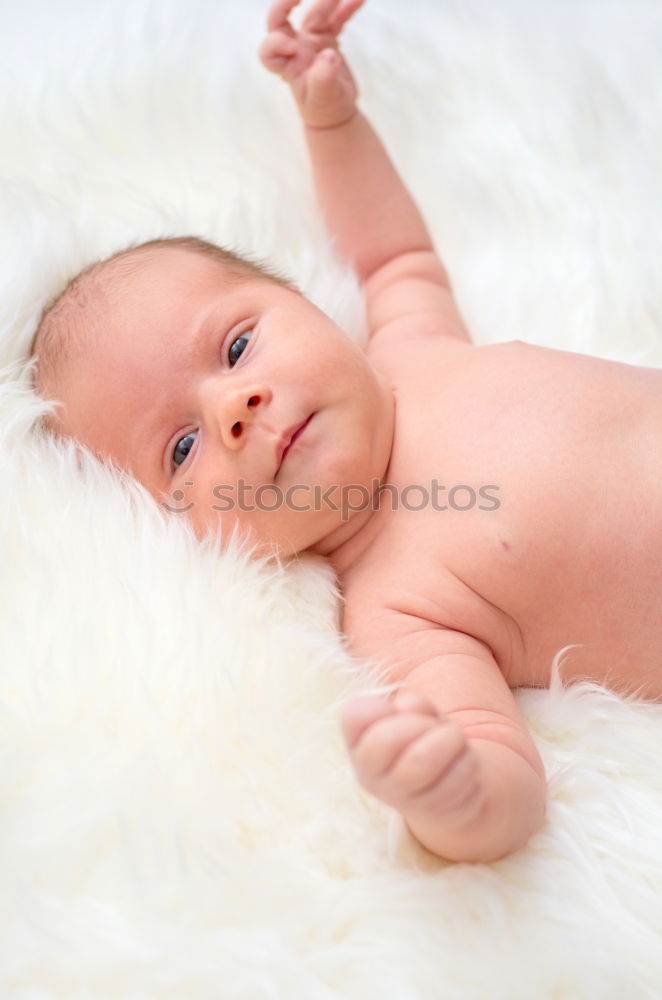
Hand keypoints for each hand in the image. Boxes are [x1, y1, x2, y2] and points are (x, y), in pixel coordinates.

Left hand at [259, 0, 363, 128]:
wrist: (336, 111)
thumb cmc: (324, 108)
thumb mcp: (323, 97)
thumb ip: (323, 78)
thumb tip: (330, 55)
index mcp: (287, 66)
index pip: (269, 50)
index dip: (276, 43)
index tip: (293, 47)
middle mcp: (295, 49)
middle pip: (279, 21)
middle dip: (283, 5)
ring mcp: (311, 42)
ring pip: (314, 16)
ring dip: (327, 3)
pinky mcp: (328, 39)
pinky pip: (335, 19)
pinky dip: (346, 9)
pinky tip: (359, 1)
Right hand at [341, 689, 482, 823]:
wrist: (447, 790)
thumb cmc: (424, 741)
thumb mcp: (415, 716)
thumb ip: (411, 704)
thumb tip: (410, 707)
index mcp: (359, 745)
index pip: (355, 717)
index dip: (381, 707)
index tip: (397, 712)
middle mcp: (371, 775)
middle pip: (385, 740)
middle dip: (418, 723)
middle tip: (432, 725)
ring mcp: (400, 798)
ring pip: (420, 762)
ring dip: (447, 739)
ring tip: (454, 738)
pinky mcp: (433, 811)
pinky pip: (454, 780)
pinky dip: (465, 760)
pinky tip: (463, 760)